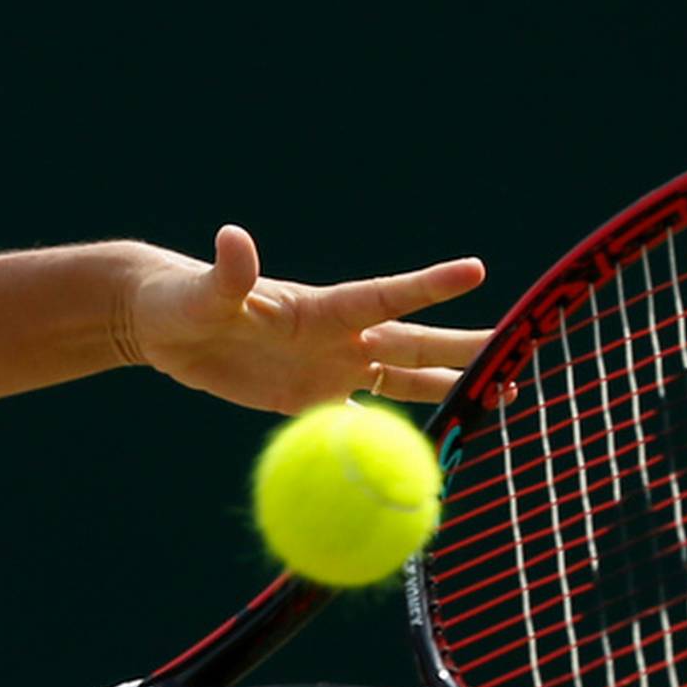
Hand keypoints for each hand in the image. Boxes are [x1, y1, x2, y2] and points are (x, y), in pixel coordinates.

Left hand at [122, 226, 491, 413]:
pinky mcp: (310, 399)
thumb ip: (227, 274)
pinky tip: (430, 448)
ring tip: (501, 395)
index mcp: (319, 308)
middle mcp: (336, 337)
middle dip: (465, 347)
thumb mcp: (203, 294)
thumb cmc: (182, 301)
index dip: (428, 285)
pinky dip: (394, 435)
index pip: (384, 296)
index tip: (478, 271)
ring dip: (448, 387)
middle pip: (413, 344)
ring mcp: (328, 369)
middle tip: (520, 349)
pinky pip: (361, 421)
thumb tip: (233, 238)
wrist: (167, 326)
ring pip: (402, 381)